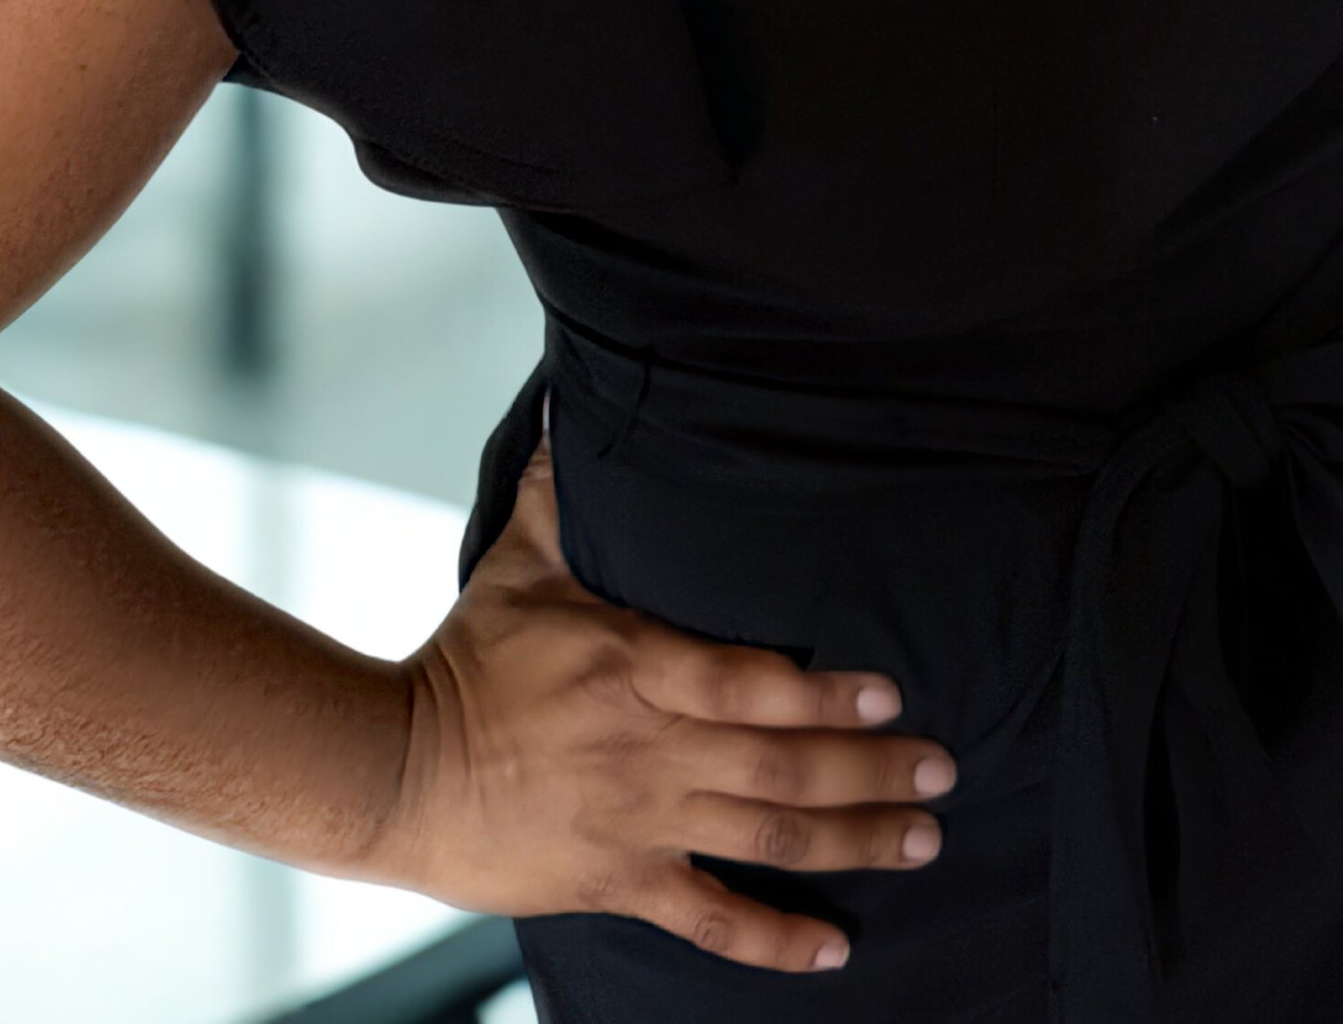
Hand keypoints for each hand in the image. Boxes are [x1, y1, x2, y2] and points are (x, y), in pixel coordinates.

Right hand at [371, 430, 957, 972]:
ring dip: (853, 843)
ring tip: (923, 842)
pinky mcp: (617, 882)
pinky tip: (835, 951)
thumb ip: (562, 483)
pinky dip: (775, 940)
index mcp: (634, 665)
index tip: (890, 694)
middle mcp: (650, 750)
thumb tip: (569, 390)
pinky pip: (710, 918)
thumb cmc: (467, 656)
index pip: (748, 682)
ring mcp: (639, 822)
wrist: (396, 770)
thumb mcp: (518, 556)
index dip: (823, 693)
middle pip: (781, 766)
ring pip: (767, 837)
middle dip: (872, 772)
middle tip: (945, 770)